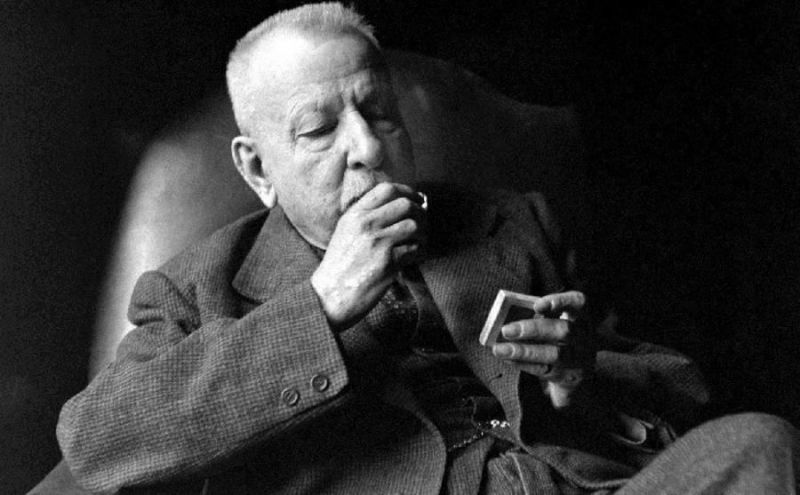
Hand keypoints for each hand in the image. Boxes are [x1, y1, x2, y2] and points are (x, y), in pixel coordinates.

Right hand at [311, 182, 425, 329]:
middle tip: (423, 222)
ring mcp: (378, 243)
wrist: (330, 295)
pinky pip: (415, 249)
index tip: (417, 199)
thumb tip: (399, 207)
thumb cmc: (339, 267)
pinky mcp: (388, 262)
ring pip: (414, 225)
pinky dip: (419, 252)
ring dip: (422, 233)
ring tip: (419, 241)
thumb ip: (366, 217)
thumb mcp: (345, 233)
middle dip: (420, 212)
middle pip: (405, 204)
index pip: (386, 189)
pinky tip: (414, 256)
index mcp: (354, 215)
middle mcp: (366, 225)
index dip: (407, 191)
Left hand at [491, 291, 595, 407]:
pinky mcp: (569, 378)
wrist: (576, 380)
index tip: (537, 304)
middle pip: (564, 330)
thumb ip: (540, 319)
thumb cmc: (559, 344)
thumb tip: (508, 318)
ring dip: (523, 351)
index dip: (559, 301)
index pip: (579, 302)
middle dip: (533, 329)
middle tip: (506, 330)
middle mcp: (585, 337)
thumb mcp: (556, 328)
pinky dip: (523, 364)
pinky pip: (545, 370)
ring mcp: (580, 359)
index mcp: (582, 318)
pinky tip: (507, 359)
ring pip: (554, 354)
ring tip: (500, 349)